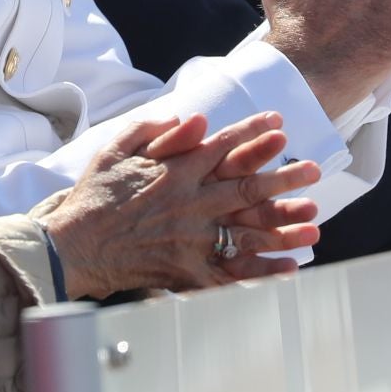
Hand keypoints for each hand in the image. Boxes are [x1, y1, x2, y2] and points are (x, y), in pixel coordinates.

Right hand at [33, 112, 322, 297]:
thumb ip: (154, 130)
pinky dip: (262, 273)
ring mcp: (191, 238)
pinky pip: (231, 273)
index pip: (223, 146)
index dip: (253, 133)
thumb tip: (194, 118)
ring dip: (284, 225)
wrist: (75, 245)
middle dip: (285, 176)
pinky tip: (288, 269)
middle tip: (315, 170)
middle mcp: (189, 203)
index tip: (280, 123)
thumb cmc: (94, 195)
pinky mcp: (187, 269)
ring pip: (247, 229)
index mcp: (174, 172)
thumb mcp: (116, 150)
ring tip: (315, 221)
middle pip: (247, 186)